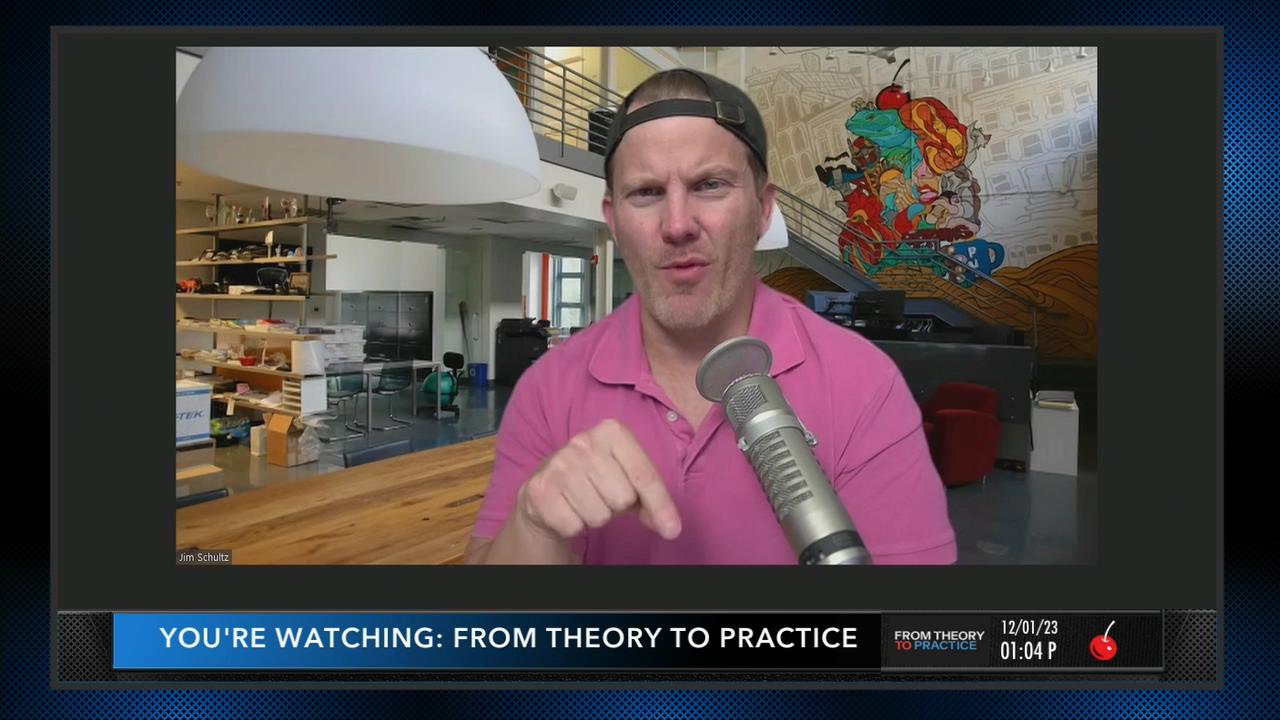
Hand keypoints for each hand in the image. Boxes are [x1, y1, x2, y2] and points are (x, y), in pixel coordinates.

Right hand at [516, 419, 680, 541]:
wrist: (547, 487)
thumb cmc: (596, 481)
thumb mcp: (627, 480)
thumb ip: (651, 500)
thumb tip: (670, 527)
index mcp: (611, 431)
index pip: (644, 474)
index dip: (660, 506)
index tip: (673, 530)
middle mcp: (583, 442)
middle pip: (623, 498)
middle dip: (616, 506)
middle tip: (602, 495)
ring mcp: (559, 464)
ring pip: (599, 515)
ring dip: (595, 516)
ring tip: (584, 501)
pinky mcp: (541, 489)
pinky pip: (575, 526)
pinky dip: (574, 526)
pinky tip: (567, 509)